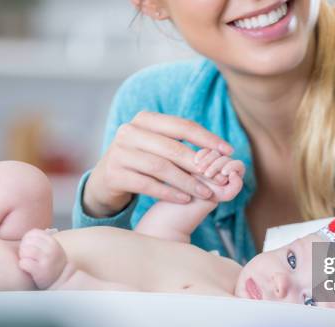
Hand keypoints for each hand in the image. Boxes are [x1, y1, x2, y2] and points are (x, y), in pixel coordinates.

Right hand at [84, 112, 233, 216]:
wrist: (105, 181)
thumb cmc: (141, 162)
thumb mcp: (158, 146)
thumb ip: (181, 145)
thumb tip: (221, 151)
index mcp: (145, 119)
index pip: (182, 125)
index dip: (207, 138)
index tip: (228, 151)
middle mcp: (129, 131)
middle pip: (172, 147)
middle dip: (199, 164)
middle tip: (219, 177)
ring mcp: (119, 153)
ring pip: (160, 167)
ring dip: (186, 182)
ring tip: (205, 193)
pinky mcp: (114, 174)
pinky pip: (146, 184)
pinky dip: (168, 193)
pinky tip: (184, 199)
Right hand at [194, 149, 244, 201]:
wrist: (192, 196)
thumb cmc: (211, 196)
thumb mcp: (226, 194)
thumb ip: (236, 186)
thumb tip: (235, 173)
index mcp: (235, 173)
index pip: (238, 165)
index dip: (232, 166)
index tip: (223, 172)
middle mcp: (226, 164)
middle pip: (225, 158)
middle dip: (217, 165)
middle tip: (207, 175)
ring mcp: (214, 159)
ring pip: (214, 152)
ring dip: (208, 160)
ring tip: (200, 171)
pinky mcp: (203, 156)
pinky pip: (204, 150)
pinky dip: (201, 154)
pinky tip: (196, 162)